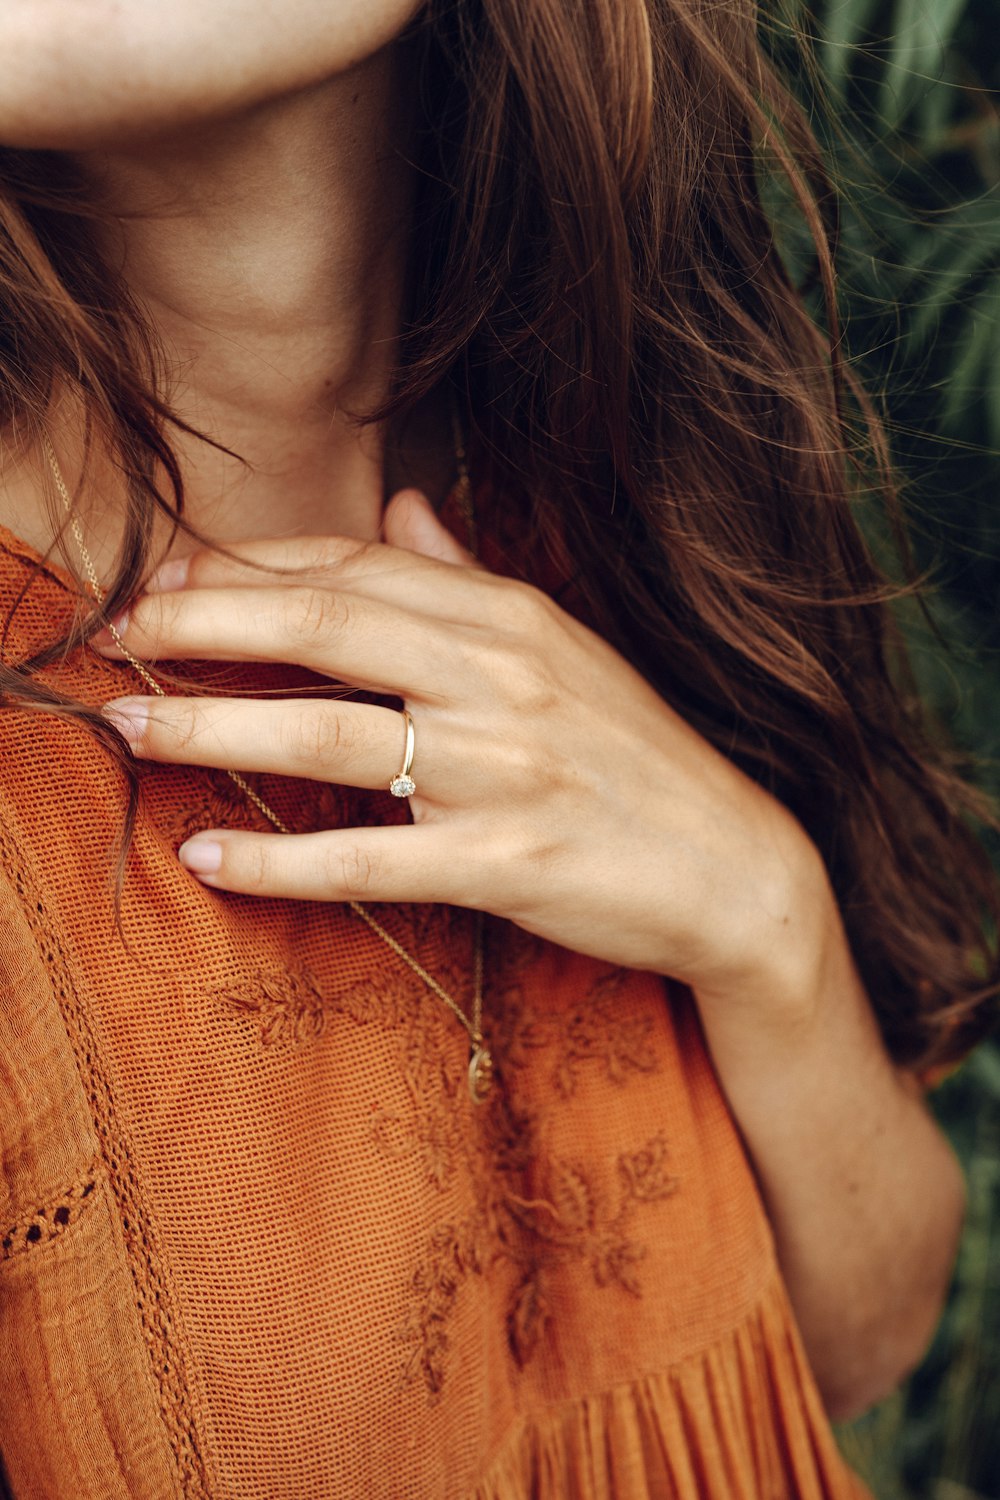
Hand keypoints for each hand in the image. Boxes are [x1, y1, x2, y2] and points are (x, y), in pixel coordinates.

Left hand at [96, 489, 825, 994]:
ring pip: (331, 732)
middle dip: (204, 622)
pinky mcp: (505, 863)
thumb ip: (471, 574)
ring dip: (215, 724)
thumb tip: (403, 500)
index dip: (244, 567)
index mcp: (509, 613)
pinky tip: (205, 855)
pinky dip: (278, 860)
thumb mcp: (564, 646)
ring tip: (127, 724)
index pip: (351, 565)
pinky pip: (367, 861)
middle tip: (114, 631)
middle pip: (325, 622)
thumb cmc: (638, 756)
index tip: (162, 578)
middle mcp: (501, 674)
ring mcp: (503, 770)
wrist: (738, 868)